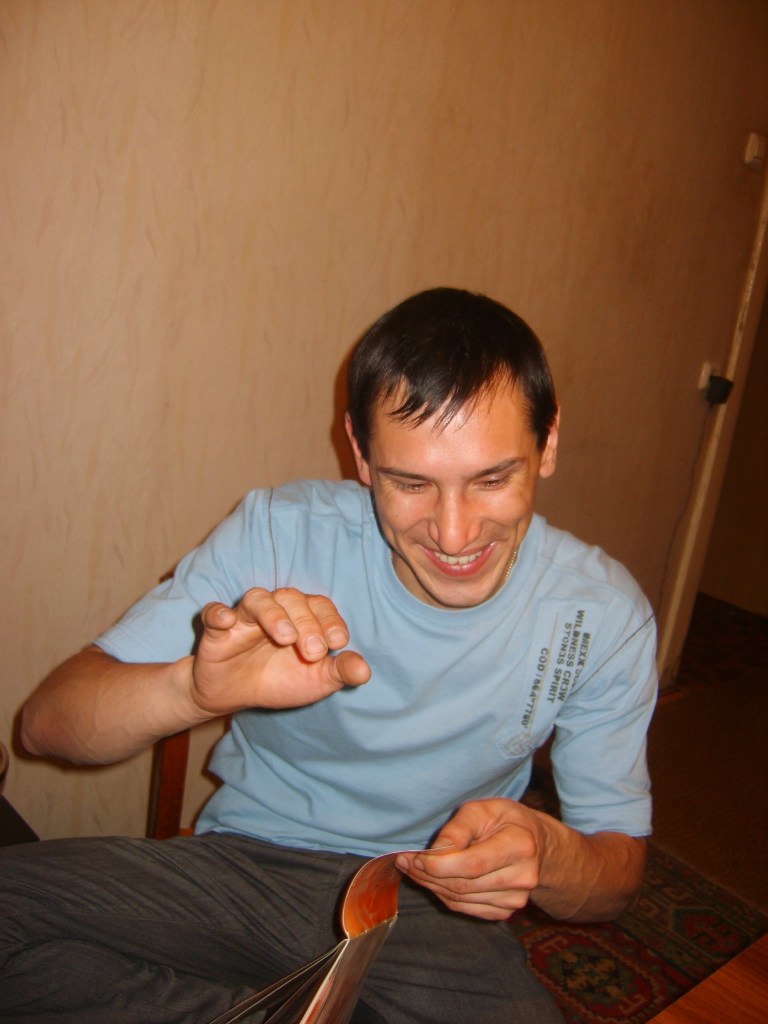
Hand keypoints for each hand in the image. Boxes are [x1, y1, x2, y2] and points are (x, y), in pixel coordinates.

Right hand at [189, 587, 370, 716]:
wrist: (234, 697)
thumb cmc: (280, 679)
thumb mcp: (315, 680)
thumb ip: (339, 672)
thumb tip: (365, 671)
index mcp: (301, 617)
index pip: (319, 605)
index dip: (330, 620)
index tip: (339, 642)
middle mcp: (275, 610)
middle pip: (291, 599)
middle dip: (307, 623)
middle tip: (314, 652)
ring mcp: (244, 618)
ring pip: (258, 599)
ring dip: (273, 614)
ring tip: (286, 637)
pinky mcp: (217, 632)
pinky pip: (214, 613)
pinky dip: (218, 613)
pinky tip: (226, 620)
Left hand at [396, 799, 546, 920]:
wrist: (534, 843)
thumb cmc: (503, 820)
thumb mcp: (481, 809)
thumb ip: (457, 829)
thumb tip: (433, 854)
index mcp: (520, 845)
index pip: (472, 865)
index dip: (439, 865)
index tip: (415, 857)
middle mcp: (522, 877)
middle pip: (463, 885)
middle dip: (428, 874)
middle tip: (405, 861)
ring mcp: (515, 899)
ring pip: (460, 899)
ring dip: (431, 885)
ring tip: (413, 868)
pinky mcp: (505, 912)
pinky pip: (464, 908)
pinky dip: (443, 894)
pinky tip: (432, 879)